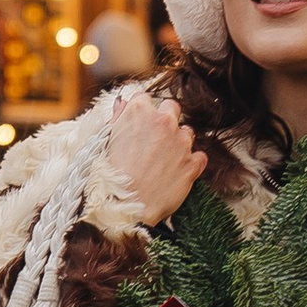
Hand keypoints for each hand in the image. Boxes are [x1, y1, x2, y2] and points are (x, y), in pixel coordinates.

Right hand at [105, 85, 204, 225]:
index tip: (139, 125)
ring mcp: (181, 142)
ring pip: (187, 132)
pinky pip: (199, 156)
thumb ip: (118, 118)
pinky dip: (192, 163)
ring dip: (179, 142)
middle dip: (165, 120)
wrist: (123, 207)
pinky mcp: (193, 163)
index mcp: (139, 111)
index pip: (145, 99)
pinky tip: (177, 172)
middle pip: (172, 108)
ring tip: (164, 160)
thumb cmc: (109, 176)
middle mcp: (163, 121)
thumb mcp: (106, 141)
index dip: (142, 113)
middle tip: (155, 140)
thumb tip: (123, 103)